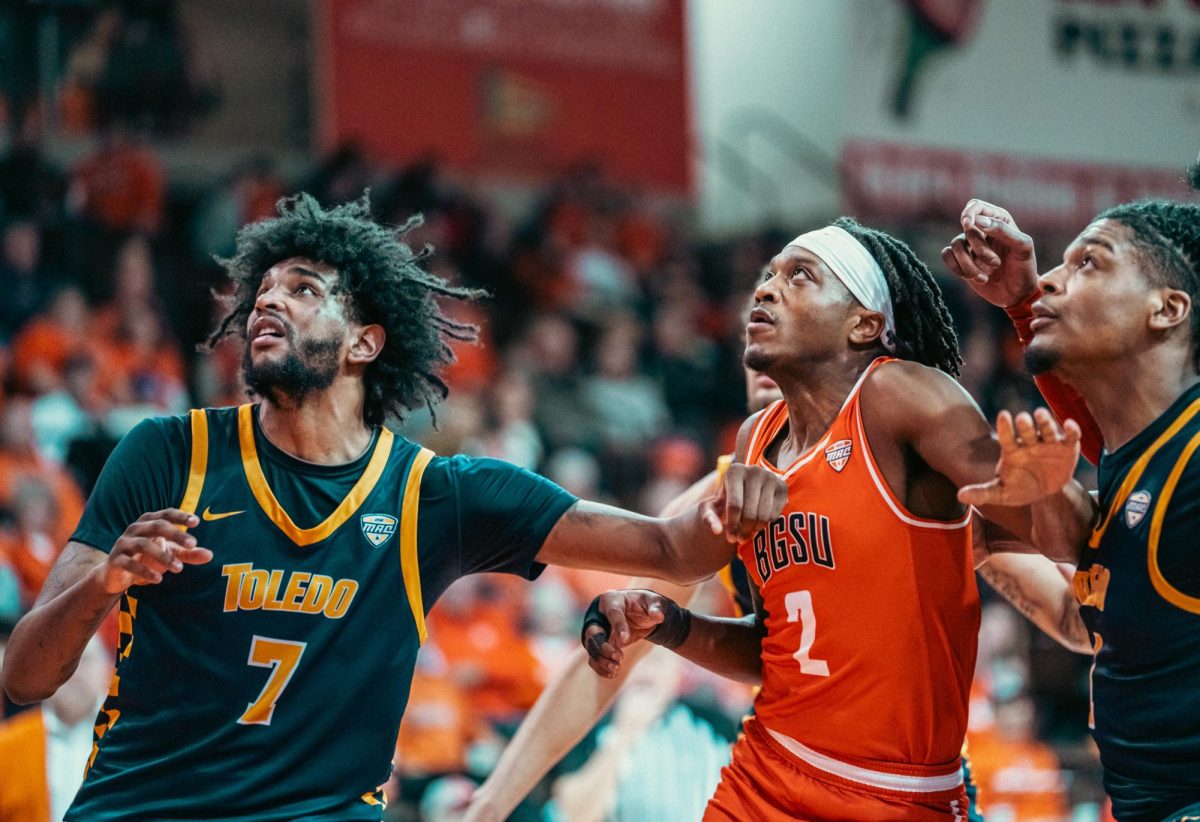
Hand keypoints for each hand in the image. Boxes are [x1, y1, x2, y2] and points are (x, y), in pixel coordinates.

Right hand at [99, 509, 212, 594]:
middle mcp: (136, 529)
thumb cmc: (148, 558)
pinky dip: (145, 571)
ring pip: (144, 545)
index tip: (196, 522)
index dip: (180, 516)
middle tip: (193, 544)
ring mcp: (124, 543)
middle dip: (176, 534)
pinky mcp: (115, 560)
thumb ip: (189, 553)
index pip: (166, 514)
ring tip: (179, 568)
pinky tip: (159, 579)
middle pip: (157, 526)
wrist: (117, 574)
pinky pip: (129, 563)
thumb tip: (210, 555)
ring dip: (163, 556)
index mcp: (149, 522)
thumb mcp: (170, 554)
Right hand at [583, 589, 671, 678]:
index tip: (625, 640)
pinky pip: (593, 657)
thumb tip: (658, 616)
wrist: (639, 613)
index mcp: (611, 600)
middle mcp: (598, 615)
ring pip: (591, 647)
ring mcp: (596, 631)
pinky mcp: (598, 645)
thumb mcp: (653, 601)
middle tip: (619, 657)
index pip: (612, 613)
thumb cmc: (644, 604)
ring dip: (601, 660)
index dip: (618, 626)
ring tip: (616, 668)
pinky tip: (612, 674)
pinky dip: (600, 667)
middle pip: (593, 632)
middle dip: (603, 647)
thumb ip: (656, 607)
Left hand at [701, 463, 787, 542]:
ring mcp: (770, 477)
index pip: (735, 505)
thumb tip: (716, 531)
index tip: (730, 537)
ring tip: (748, 530)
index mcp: (734, 471)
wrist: (743, 492)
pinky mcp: (782, 486)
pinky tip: (758, 520)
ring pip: (764, 515)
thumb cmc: (724, 501)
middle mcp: (754, 470)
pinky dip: (767, 523)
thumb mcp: (710, 508)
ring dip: (755, 529)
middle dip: (744, 531)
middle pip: (750, 513)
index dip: (732, 526)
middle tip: (740, 539)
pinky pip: (775, 514)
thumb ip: (708, 518)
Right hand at [940, 199, 1039, 307]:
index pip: (975, 206)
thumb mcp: (1022, 247)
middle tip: (995, 263)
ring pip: (955, 245)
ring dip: (969, 264)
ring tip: (985, 276)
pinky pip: (947, 256)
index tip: (969, 224)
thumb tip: (976, 221)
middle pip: (966, 229)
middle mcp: (982, 230)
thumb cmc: (1024, 269)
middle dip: (978, 248)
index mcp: (998, 219)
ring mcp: (970, 246)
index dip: (969, 213)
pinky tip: (975, 277)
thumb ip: (1002, 230)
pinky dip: (958, 268)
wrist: (1017, 295)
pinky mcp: (961, 261)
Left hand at [958, 410, 1080, 507]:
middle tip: (1022, 418)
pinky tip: (1070, 425)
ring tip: (1040, 414)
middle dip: (1025, 424)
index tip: (1003, 416)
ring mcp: (1048, 443)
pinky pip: (1070, 436)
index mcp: (1012, 450)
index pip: (1006, 437)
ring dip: (1045, 421)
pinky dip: (1071, 430)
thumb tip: (960, 496)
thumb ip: (982, 493)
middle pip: (1027, 430)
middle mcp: (1030, 443)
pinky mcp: (1067, 447)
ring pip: (1047, 428)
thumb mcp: (1001, 493)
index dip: (1005, 427)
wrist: (1045, 493)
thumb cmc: (1019, 488)